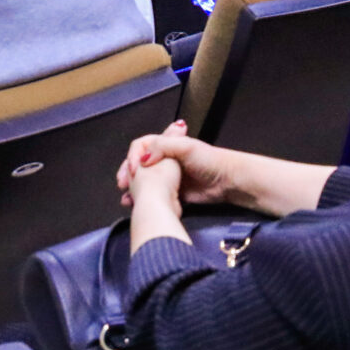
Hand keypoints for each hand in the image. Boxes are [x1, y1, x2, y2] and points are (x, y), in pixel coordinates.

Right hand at [116, 122, 238, 206]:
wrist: (227, 182)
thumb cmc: (210, 161)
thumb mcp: (186, 148)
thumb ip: (163, 148)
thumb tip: (143, 159)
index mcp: (167, 145)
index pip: (141, 146)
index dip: (133, 157)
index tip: (133, 169)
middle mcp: (164, 159)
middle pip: (138, 164)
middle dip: (128, 173)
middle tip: (123, 184)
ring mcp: (167, 176)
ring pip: (143, 181)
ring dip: (133, 188)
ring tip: (127, 196)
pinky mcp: (172, 192)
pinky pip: (152, 195)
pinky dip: (142, 199)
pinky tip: (136, 204)